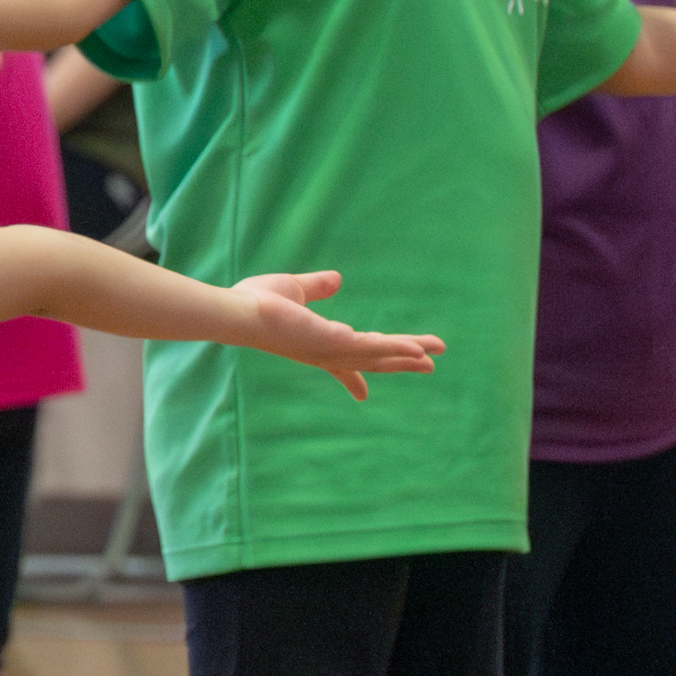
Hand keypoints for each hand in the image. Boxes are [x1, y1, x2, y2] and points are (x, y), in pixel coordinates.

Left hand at [230, 271, 444, 400]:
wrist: (240, 311)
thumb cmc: (257, 302)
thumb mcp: (294, 289)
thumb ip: (317, 287)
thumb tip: (337, 280)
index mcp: (315, 343)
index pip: (339, 366)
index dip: (353, 380)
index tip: (361, 396)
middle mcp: (325, 353)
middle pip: (370, 361)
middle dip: (400, 364)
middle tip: (429, 366)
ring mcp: (331, 350)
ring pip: (378, 357)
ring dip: (407, 356)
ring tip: (434, 357)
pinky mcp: (334, 342)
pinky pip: (373, 348)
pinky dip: (397, 350)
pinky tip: (417, 351)